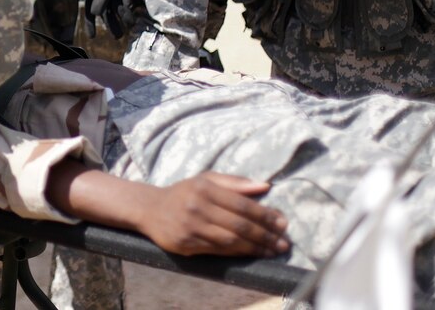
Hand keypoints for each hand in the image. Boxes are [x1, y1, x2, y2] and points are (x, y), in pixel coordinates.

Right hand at [46, 161, 288, 259]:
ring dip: (256, 248)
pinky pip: (219, 251)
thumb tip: (265, 186)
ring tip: (273, 250)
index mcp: (205, 187)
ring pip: (231, 241)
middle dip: (265, 235)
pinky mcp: (187, 244)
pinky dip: (239, 254)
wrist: (150, 209)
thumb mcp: (206, 180)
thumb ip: (235, 183)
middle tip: (284, 241)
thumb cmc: (184, 192)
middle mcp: (198, 207)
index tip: (283, 222)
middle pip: (239, 225)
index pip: (242, 204)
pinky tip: (252, 254)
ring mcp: (192, 227)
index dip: (265, 215)